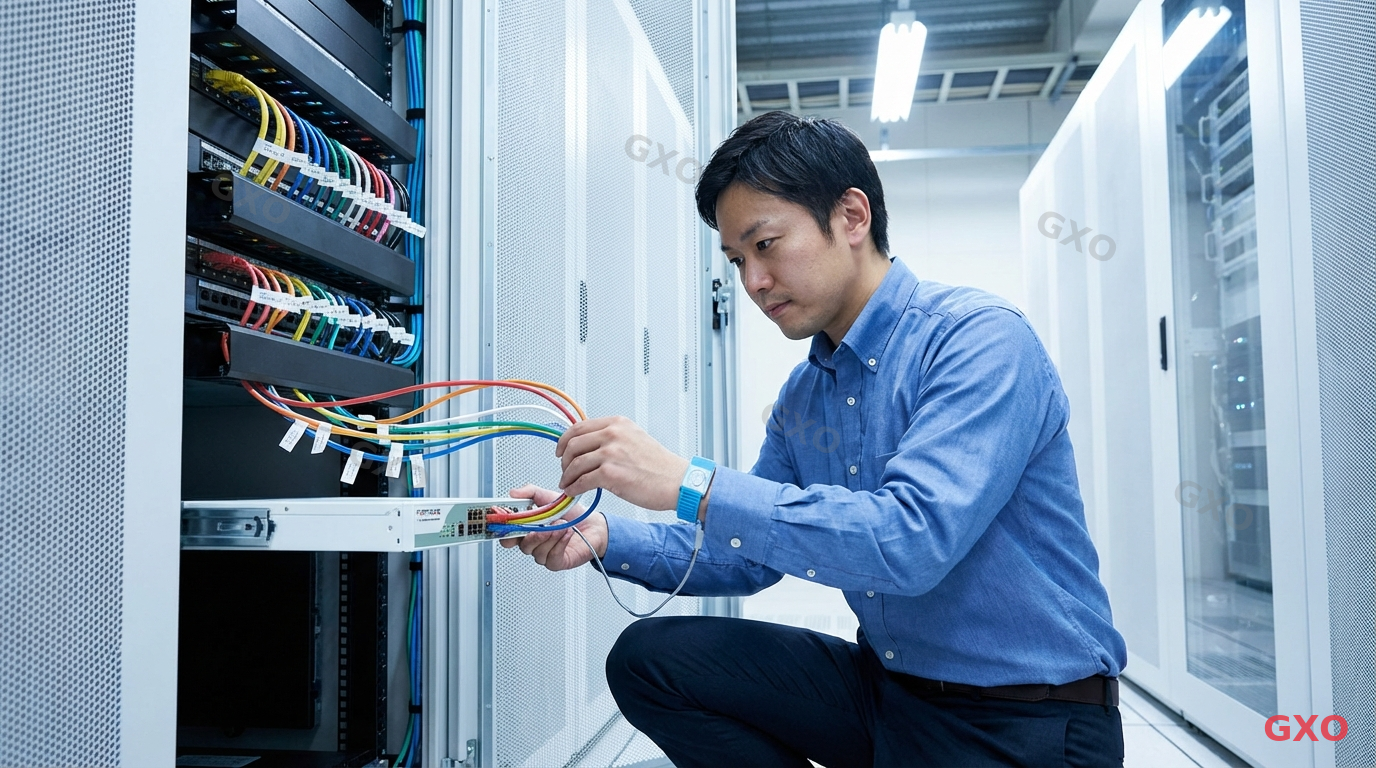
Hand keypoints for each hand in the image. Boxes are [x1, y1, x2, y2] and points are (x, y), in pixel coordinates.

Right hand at [499, 484, 606, 569]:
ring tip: (561, 525)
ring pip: (537, 551)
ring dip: (550, 536)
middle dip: (532, 533)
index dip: (505, 531)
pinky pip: (551, 557)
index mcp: (527, 528)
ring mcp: (544, 554)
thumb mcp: (548, 497)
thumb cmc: (571, 514)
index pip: (508, 535)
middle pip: (522, 545)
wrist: (593, 524)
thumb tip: (513, 493)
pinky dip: (559, 543)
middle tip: (542, 524)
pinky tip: (566, 534)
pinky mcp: (557, 562)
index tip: (508, 523)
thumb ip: (530, 493)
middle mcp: (534, 543)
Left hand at [555, 415, 687, 510]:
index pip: (579, 427)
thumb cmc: (659, 466)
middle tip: (564, 470)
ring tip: (568, 484)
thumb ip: (611, 438)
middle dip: (564, 461)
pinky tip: (574, 491)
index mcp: (617, 423)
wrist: (677, 481)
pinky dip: (574, 487)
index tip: (560, 451)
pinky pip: (582, 480)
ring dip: (567, 476)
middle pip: (572, 444)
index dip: (564, 440)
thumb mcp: (634, 439)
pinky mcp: (610, 474)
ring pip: (575, 463)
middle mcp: (613, 434)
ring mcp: (611, 453)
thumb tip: (587, 448)